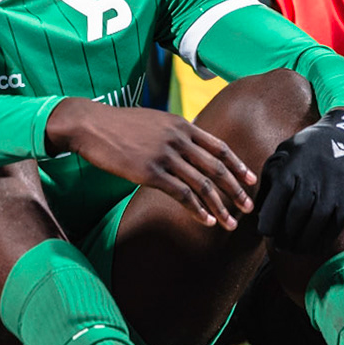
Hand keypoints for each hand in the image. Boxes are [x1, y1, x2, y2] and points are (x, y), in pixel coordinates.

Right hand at [46, 98, 256, 228]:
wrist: (92, 125)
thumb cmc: (120, 125)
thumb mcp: (154, 121)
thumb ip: (175, 133)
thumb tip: (190, 146)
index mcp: (182, 125)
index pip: (219, 147)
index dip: (237, 165)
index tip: (251, 180)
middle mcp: (178, 139)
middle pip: (216, 167)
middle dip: (236, 190)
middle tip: (249, 207)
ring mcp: (165, 155)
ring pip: (202, 184)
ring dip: (221, 206)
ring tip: (231, 222)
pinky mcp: (150, 172)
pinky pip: (181, 194)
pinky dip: (197, 209)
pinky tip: (207, 220)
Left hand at [257, 108, 343, 251]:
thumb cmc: (309, 148)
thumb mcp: (285, 152)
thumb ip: (270, 177)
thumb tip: (258, 208)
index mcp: (292, 168)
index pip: (277, 200)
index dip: (269, 220)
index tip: (264, 232)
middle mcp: (312, 179)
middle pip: (295, 216)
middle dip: (285, 236)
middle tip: (279, 246)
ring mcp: (333, 189)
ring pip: (315, 224)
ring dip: (303, 242)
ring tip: (294, 249)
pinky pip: (335, 225)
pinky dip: (323, 239)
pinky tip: (314, 246)